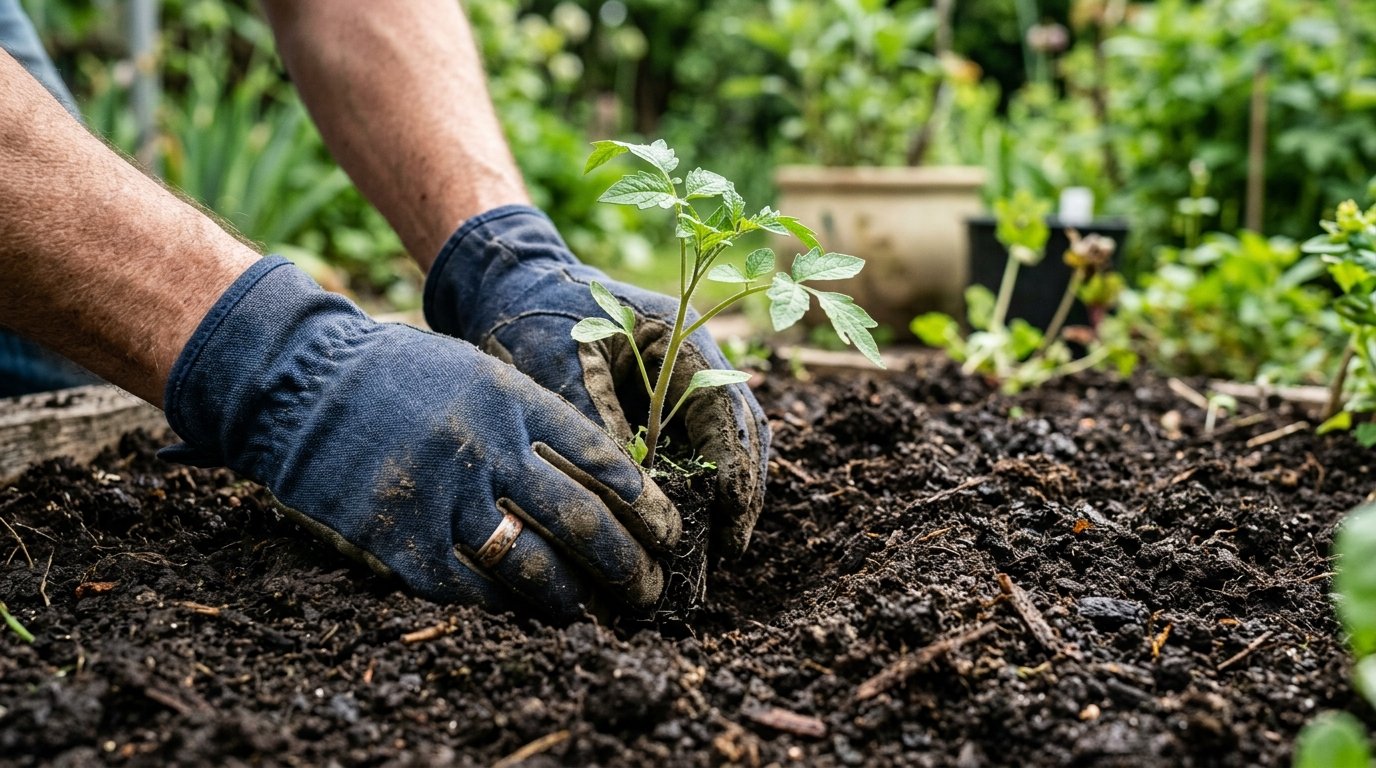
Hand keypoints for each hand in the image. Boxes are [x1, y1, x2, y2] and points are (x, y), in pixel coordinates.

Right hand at [159, 257, 680, 619]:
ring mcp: (443, 496)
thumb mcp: (484, 374)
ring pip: (531, 566)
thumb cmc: (404, 375)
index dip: (646, 506)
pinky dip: (502, 605)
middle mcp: (487, 449)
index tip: (668, 534)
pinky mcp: (401, 538)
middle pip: (580, 521)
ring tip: (592, 612)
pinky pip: (469, 588)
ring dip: (572, 599)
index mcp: (515, 400)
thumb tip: (607, 478)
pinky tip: (521, 611)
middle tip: (647, 591)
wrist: (304, 382)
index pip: (605, 461)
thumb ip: (538, 421)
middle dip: (625, 565)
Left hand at [423, 206, 769, 557]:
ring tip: (717, 549)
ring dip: (725, 493)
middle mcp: (694, 358)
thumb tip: (628, 493)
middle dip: (740, 491)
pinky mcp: (661, 403)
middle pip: (741, 430)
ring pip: (725, 443)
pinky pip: (692, 449)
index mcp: (680, 337)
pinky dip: (694, 487)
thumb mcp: (557, 364)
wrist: (505, 285)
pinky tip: (683, 528)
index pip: (728, 410)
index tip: (730, 519)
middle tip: (729, 549)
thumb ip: (595, 420)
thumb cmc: (530, 316)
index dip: (735, 468)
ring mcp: (682, 380)